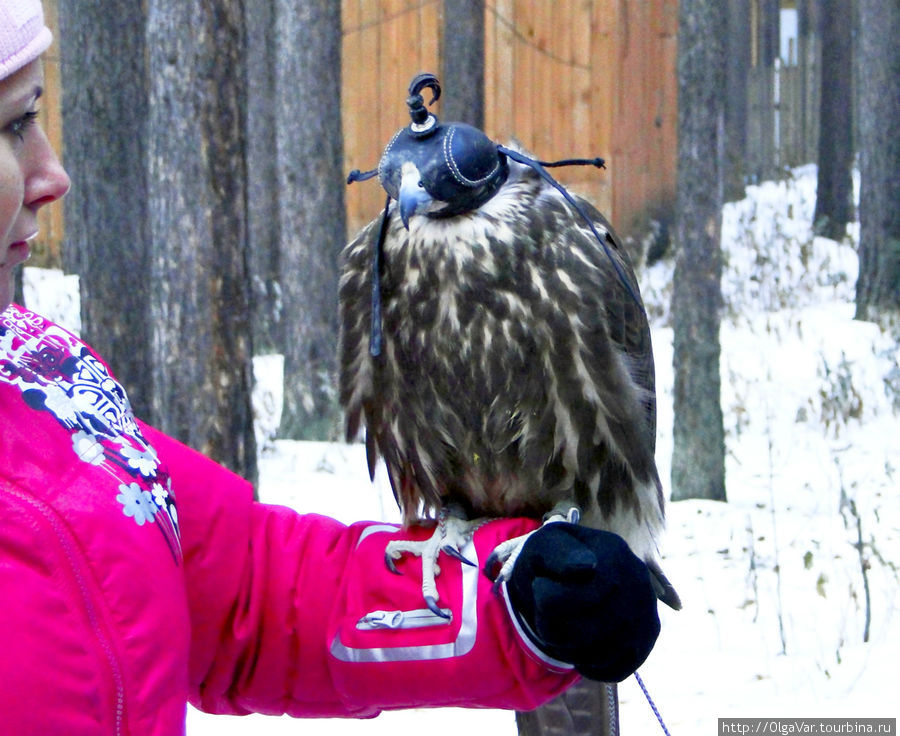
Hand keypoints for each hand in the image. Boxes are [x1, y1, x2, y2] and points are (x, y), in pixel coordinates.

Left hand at [506, 523, 659, 681]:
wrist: (570, 578)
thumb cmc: (553, 563)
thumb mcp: (544, 547)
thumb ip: (557, 554)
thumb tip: (587, 567)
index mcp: (613, 552)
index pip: (569, 599)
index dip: (545, 600)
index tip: (540, 585)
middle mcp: (638, 583)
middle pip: (580, 632)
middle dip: (551, 629)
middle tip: (546, 613)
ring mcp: (647, 613)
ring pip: (597, 655)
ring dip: (568, 648)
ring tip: (562, 627)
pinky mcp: (646, 641)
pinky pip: (614, 670)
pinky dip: (589, 664)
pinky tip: (580, 644)